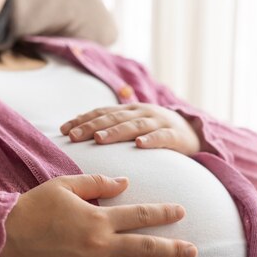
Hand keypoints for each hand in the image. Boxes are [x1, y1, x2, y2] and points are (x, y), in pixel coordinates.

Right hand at [0, 174, 197, 256]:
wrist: (4, 237)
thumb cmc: (34, 207)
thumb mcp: (65, 185)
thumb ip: (97, 183)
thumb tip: (124, 182)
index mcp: (98, 217)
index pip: (140, 215)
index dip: (164, 214)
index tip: (182, 213)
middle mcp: (99, 244)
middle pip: (144, 248)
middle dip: (172, 250)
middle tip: (193, 252)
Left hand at [60, 103, 200, 155]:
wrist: (193, 132)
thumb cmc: (155, 130)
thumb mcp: (133, 124)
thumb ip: (111, 126)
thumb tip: (79, 131)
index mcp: (128, 110)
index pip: (101, 113)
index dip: (82, 120)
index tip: (63, 130)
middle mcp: (141, 112)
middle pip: (113, 118)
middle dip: (92, 126)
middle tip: (73, 136)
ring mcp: (159, 122)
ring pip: (134, 125)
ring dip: (116, 132)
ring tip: (99, 139)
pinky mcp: (175, 135)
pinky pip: (162, 137)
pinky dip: (151, 139)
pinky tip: (140, 145)